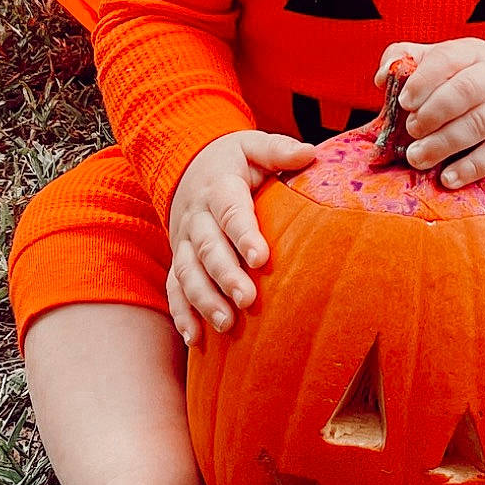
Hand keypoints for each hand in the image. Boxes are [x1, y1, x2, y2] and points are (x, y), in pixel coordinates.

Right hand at [167, 130, 313, 343]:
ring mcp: (183, 241)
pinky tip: (195, 338)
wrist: (187, 163)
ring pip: (188, 272)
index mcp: (218, 187)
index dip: (243, 233)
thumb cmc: (232, 160)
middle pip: (208, 248)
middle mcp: (196, 216)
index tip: (261, 256)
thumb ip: (279, 151)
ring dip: (204, 299)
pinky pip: (174, 288)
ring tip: (225, 323)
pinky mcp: (179, 259)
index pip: (230, 211)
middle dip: (225, 275)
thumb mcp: (253, 146)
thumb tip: (310, 153)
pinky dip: (181, 313)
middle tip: (246, 299)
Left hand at [375, 39, 484, 187]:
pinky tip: (447, 178)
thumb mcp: (438, 60)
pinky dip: (471, 168)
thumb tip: (382, 78)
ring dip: (445, 143)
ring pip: (480, 124)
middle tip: (411, 130)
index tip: (404, 102)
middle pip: (466, 91)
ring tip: (417, 157)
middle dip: (433, 113)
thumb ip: (405, 61)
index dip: (424, 80)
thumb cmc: (462, 77)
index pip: (447, 59)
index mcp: (472, 52)